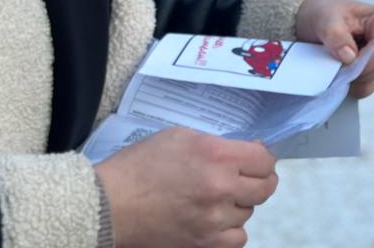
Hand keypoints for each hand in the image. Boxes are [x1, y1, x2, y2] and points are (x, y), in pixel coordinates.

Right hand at [95, 127, 276, 247]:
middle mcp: (222, 188)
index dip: (262, 158)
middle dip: (257, 180)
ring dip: (238, 204)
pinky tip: (216, 221)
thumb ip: (217, 143)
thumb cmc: (140, 165)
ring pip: (248, 212)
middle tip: (243, 178)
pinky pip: (237, 239)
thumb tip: (247, 150)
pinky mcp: (204, 244)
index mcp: (217, 156)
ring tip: (217, 198)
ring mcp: (214, 220)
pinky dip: (230, 230)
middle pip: (265, 188)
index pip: (265, 160)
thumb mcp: (181, 136)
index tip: (254, 159)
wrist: (109, 205)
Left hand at [294, 0, 373, 98]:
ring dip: (353, 79)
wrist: (320, 22)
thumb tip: (349, 57)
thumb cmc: (327, 14)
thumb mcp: (325, 18)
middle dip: (359, 71)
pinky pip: (368, 87)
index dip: (365, 60)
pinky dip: (351, 85)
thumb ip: (335, 34)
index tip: (342, 64)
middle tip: (336, 66)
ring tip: (335, 66)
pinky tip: (340, 72)